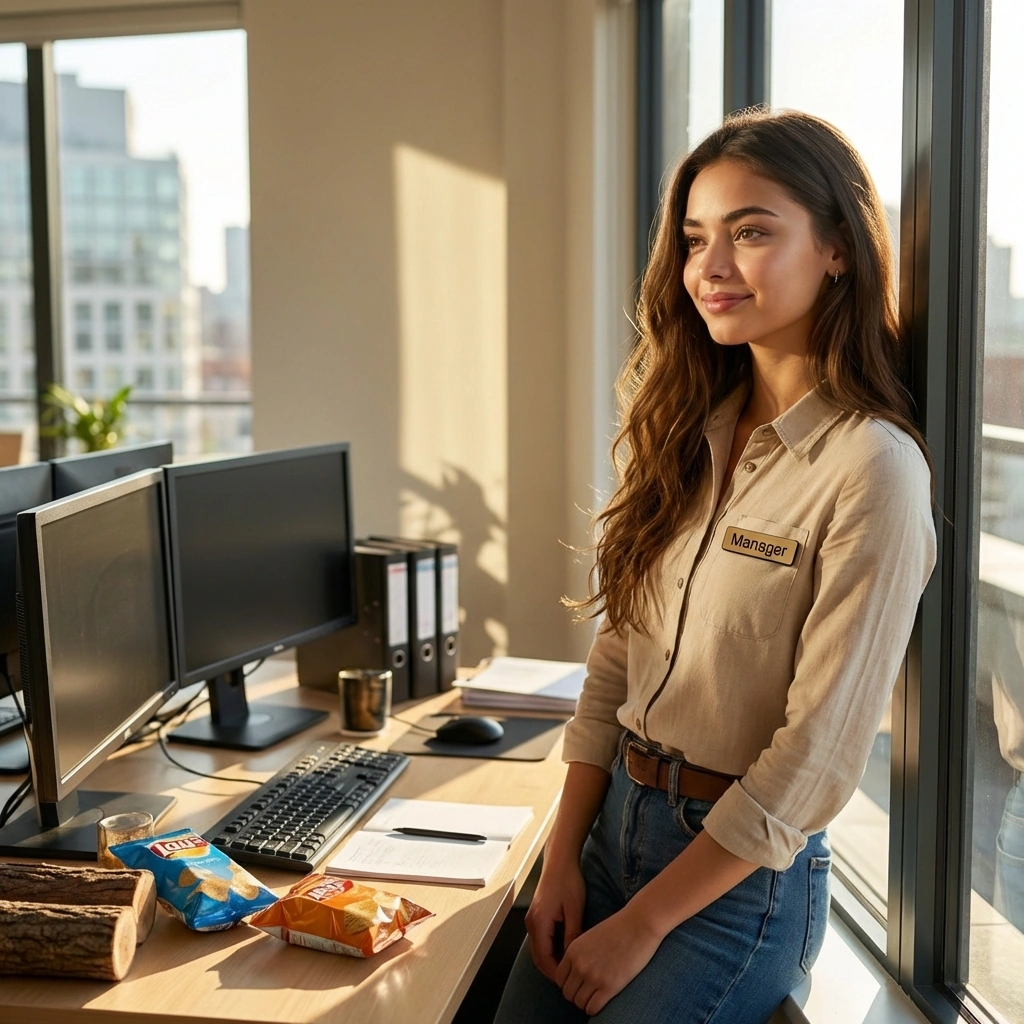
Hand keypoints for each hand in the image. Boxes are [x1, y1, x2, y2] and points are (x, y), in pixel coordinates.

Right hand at [525, 857, 586, 981]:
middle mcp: (531, 923)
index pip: (544, 959)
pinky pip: (541, 940)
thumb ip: (572, 934)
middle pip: (538, 958)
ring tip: (570, 968)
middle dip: (553, 971)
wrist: (559, 860)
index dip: (557, 973)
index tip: (571, 981)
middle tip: (571, 980)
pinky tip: (566, 951)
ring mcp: (532, 919)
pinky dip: (551, 950)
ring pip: (539, 950)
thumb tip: (573, 957)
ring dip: (552, 960)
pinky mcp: (537, 916)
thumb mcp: (574, 909)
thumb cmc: (568, 880)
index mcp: (539, 923)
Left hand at [554, 903, 662, 1014]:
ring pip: (579, 1003)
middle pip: (567, 993)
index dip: (568, 983)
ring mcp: (593, 976)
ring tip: (596, 996)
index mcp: (573, 950)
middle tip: (588, 992)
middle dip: (577, 994)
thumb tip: (576, 971)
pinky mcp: (609, 986)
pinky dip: (595, 1008)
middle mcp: (579, 965)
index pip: (559, 978)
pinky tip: (603, 1001)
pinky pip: (593, 1008)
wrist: (639, 924)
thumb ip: (580, 953)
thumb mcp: (591, 937)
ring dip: (586, 1002)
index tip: (579, 984)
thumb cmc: (618, 928)